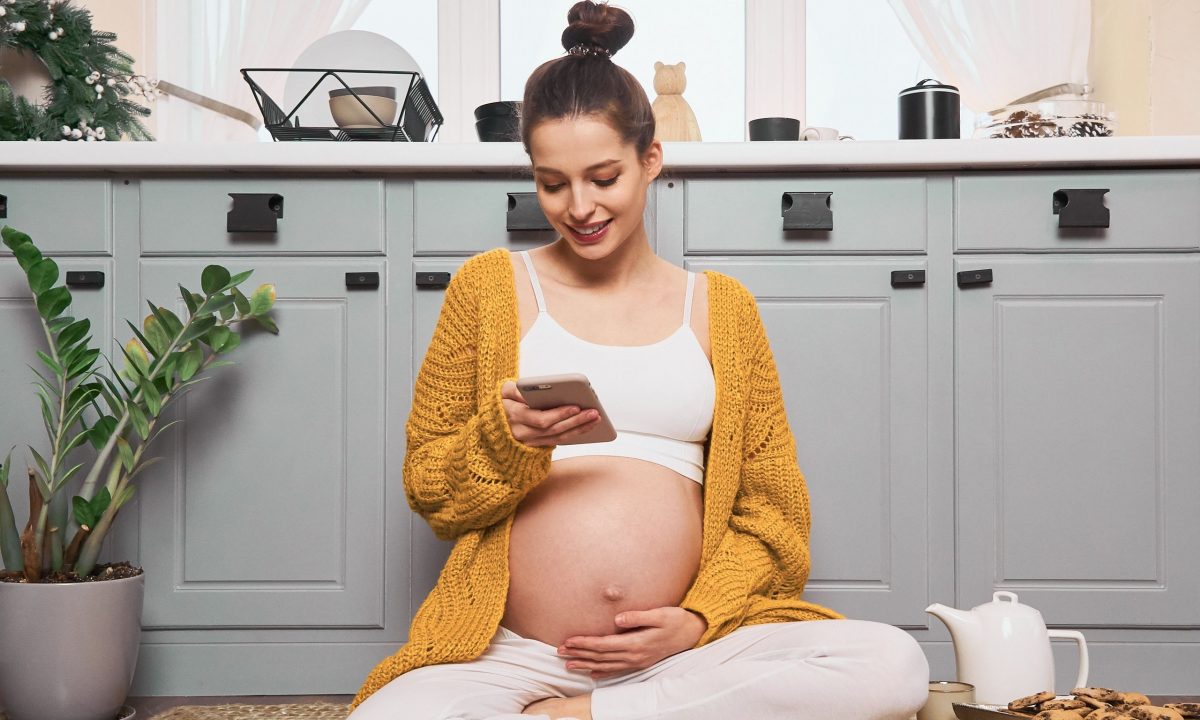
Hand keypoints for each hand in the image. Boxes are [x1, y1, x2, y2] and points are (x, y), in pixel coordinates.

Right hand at [501, 381, 601, 446]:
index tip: (575, 406)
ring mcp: (529, 442)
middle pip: (554, 430)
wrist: (492, 424)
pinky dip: (574, 434)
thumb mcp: (502, 391)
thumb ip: (514, 389)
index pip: (541, 419)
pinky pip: (558, 441)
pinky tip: (587, 426)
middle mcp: (522, 433)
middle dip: (576, 421)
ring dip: (579, 429)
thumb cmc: (501, 403)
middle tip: (594, 412)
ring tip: (596, 418)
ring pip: (558, 438)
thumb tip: (528, 392)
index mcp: (514, 416)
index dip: (559, 414)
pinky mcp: (536, 445)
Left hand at [556, 606, 707, 678]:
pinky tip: (591, 673)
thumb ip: (638, 617)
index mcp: (636, 642)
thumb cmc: (676, 619)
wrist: (693, 633)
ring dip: (586, 664)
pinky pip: (617, 670)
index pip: (603, 644)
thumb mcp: (659, 613)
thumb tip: (617, 618)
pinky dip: (602, 672)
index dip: (584, 643)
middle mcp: (634, 655)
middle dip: (579, 654)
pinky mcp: (640, 662)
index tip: (568, 641)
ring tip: (568, 664)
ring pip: (606, 665)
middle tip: (559, 651)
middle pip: (600, 656)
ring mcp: (637, 661)